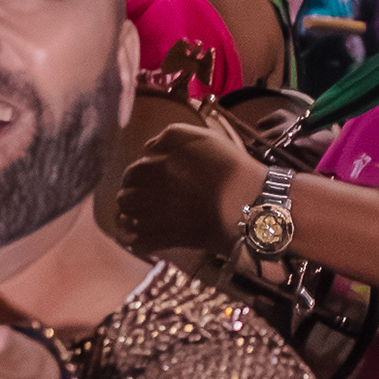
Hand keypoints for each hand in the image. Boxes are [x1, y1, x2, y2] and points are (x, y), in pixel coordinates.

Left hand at [117, 121, 261, 253]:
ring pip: (128, 220)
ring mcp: (161, 218)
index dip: (135, 176)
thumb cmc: (231, 167)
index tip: (143, 179)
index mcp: (160, 166)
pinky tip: (142, 236)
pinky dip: (137, 241)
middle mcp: (155, 191)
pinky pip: (140, 243)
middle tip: (141, 198)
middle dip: (129, 197)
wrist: (253, 203)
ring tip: (138, 216)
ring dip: (129, 218)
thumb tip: (146, 148)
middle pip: (125, 197)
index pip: (132, 172)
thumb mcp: (204, 138)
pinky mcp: (171, 239)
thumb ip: (170, 136)